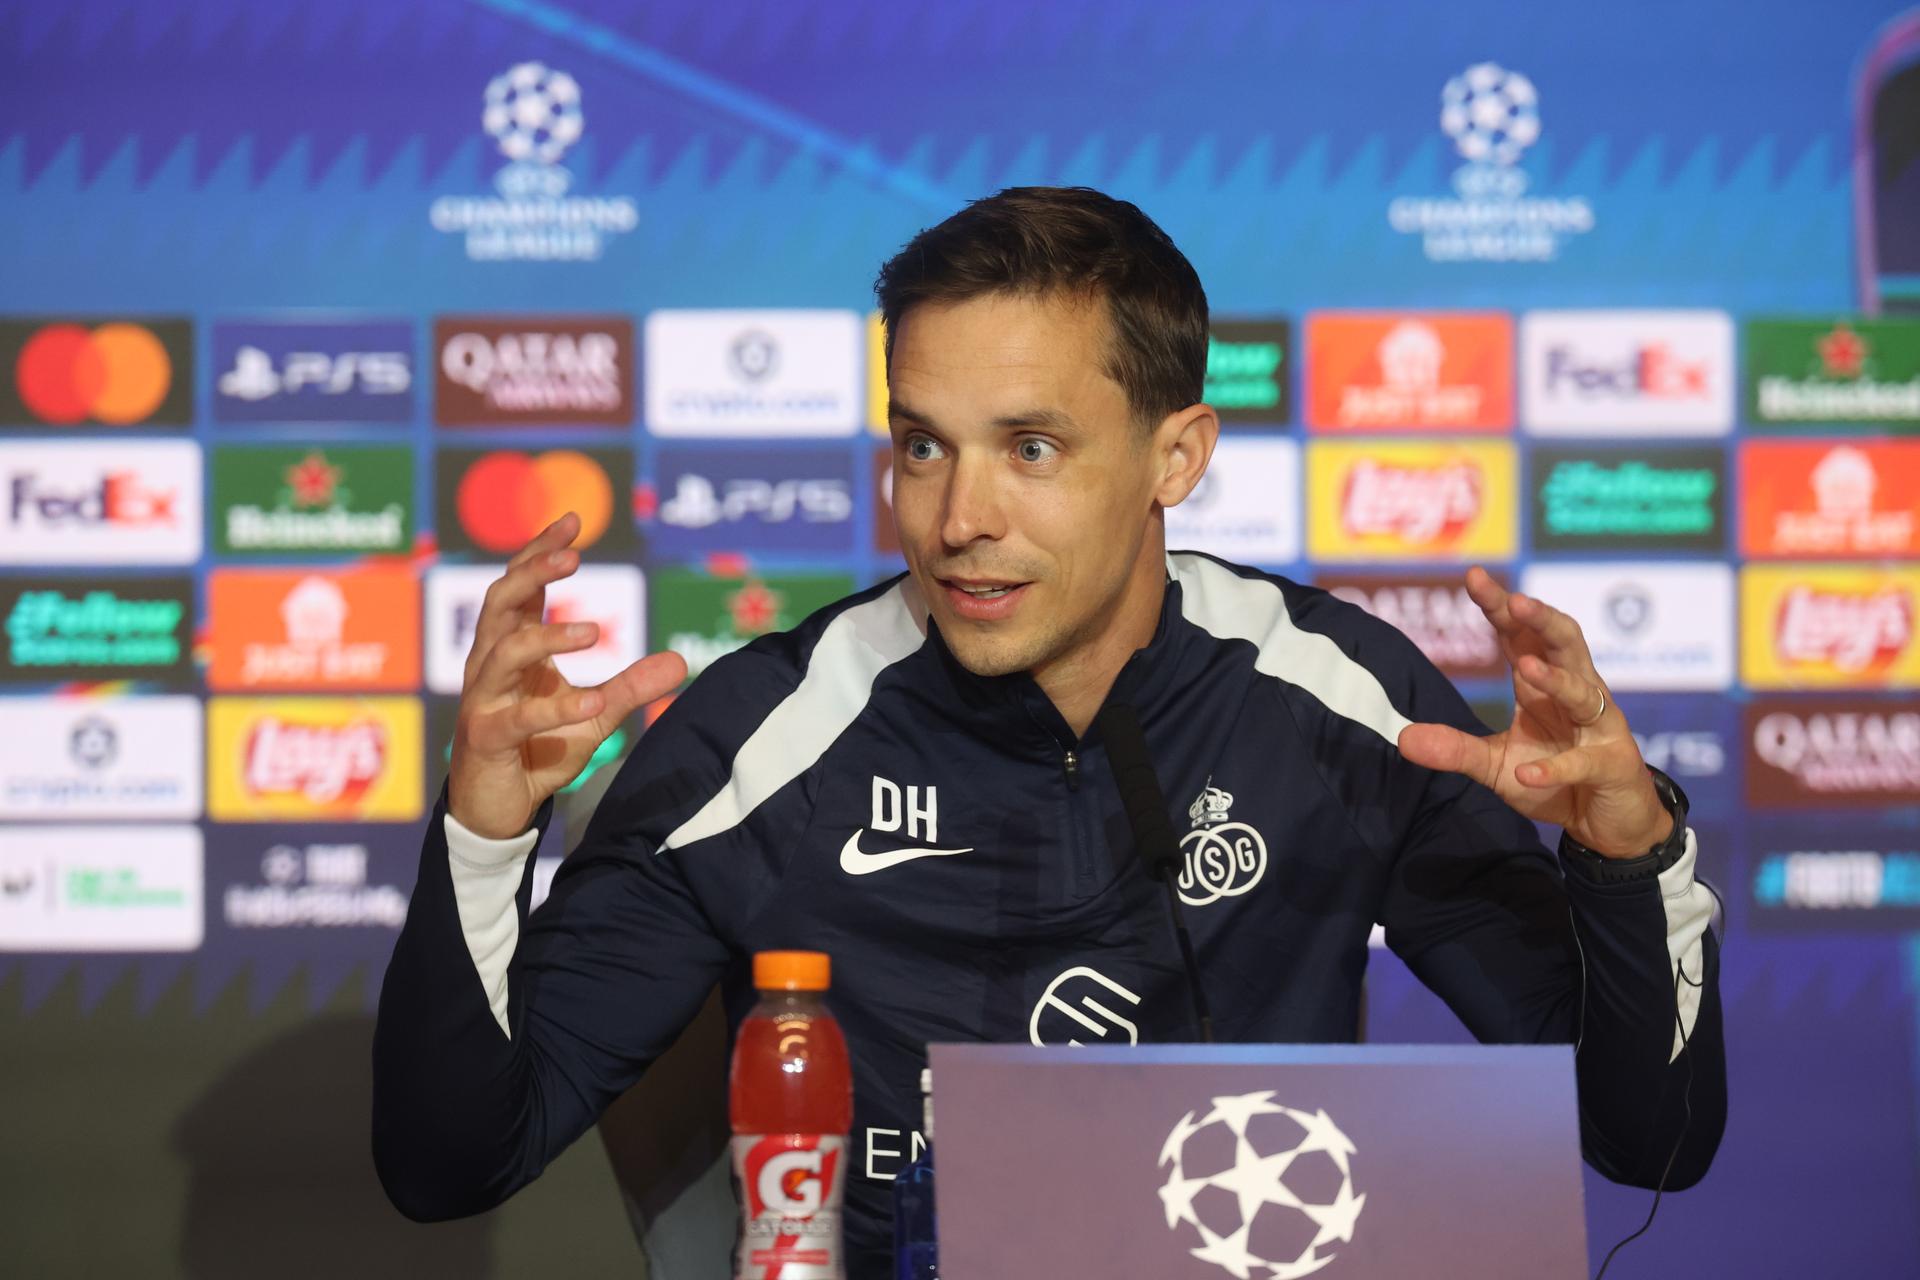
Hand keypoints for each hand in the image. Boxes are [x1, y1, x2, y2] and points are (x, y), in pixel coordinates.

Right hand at [448, 512, 686, 839]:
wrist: (498, 807)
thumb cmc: (539, 749)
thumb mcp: (595, 714)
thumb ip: (631, 686)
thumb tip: (681, 661)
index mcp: (511, 647)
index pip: (520, 585)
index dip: (541, 551)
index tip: (573, 521)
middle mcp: (490, 664)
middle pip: (501, 602)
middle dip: (533, 572)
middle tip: (573, 558)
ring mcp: (483, 699)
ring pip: (503, 652)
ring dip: (548, 637)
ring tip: (596, 633)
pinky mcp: (487, 738)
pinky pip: (518, 717)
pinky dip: (556, 709)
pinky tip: (592, 701)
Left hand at [1395, 567, 1673, 858]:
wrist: (1608, 824)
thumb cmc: (1555, 781)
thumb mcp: (1496, 766)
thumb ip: (1455, 749)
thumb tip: (1403, 739)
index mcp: (1543, 686)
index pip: (1521, 636)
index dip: (1501, 606)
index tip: (1473, 576)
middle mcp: (1576, 695)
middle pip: (1564, 644)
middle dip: (1542, 620)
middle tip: (1517, 602)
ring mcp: (1599, 728)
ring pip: (1583, 692)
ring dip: (1556, 679)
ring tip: (1525, 668)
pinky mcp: (1612, 766)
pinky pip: (1582, 762)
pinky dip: (1554, 767)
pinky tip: (1527, 771)